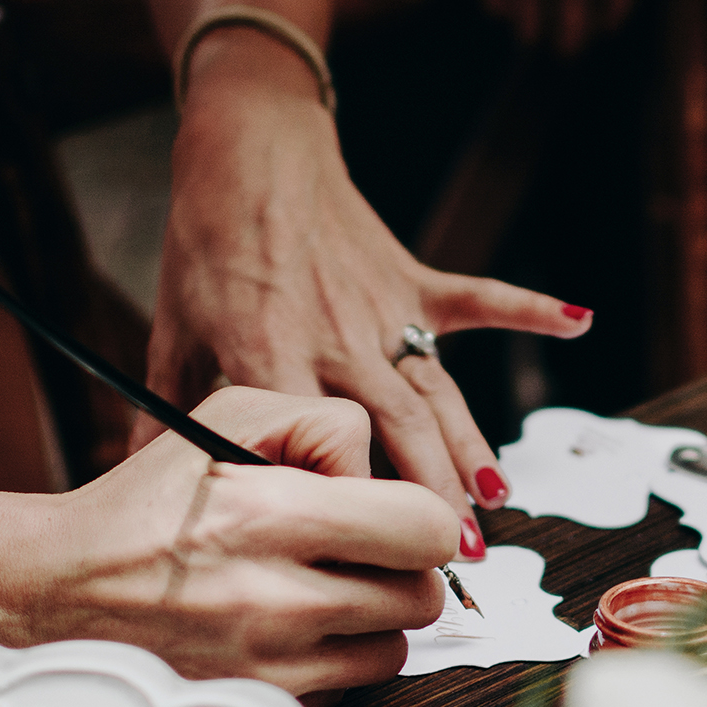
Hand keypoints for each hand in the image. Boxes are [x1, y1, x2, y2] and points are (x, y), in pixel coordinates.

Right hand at [0, 386, 458, 693]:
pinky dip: (336, 662)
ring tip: (320, 587)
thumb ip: (324, 424)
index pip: (423, 528)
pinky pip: (349, 691)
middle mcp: (274, 599)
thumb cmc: (150, 500)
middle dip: (401, 567)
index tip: (387, 511)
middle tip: (357, 549)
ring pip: (395, 649)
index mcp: (268, 514)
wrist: (63, 586)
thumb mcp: (228, 417)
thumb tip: (383, 477)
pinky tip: (292, 630)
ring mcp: (269, 666)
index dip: (417, 514)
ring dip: (373, 618)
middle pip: (422, 595)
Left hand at [142, 54, 590, 546]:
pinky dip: (528, 308)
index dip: (346, 501)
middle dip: (431, 494)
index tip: (367, 555)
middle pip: (397, 428)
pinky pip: (476, 298)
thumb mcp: (172, 330)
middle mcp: (337, 338)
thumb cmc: (204, 243)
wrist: (246, 151)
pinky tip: (579, 321)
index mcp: (273, 355)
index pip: (316, 443)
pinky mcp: (409, 278)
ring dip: (470, 444)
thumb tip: (127, 480)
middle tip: (458, 554)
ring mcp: (382, 308)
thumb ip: (160, 411)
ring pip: (436, 388)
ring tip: (497, 499)